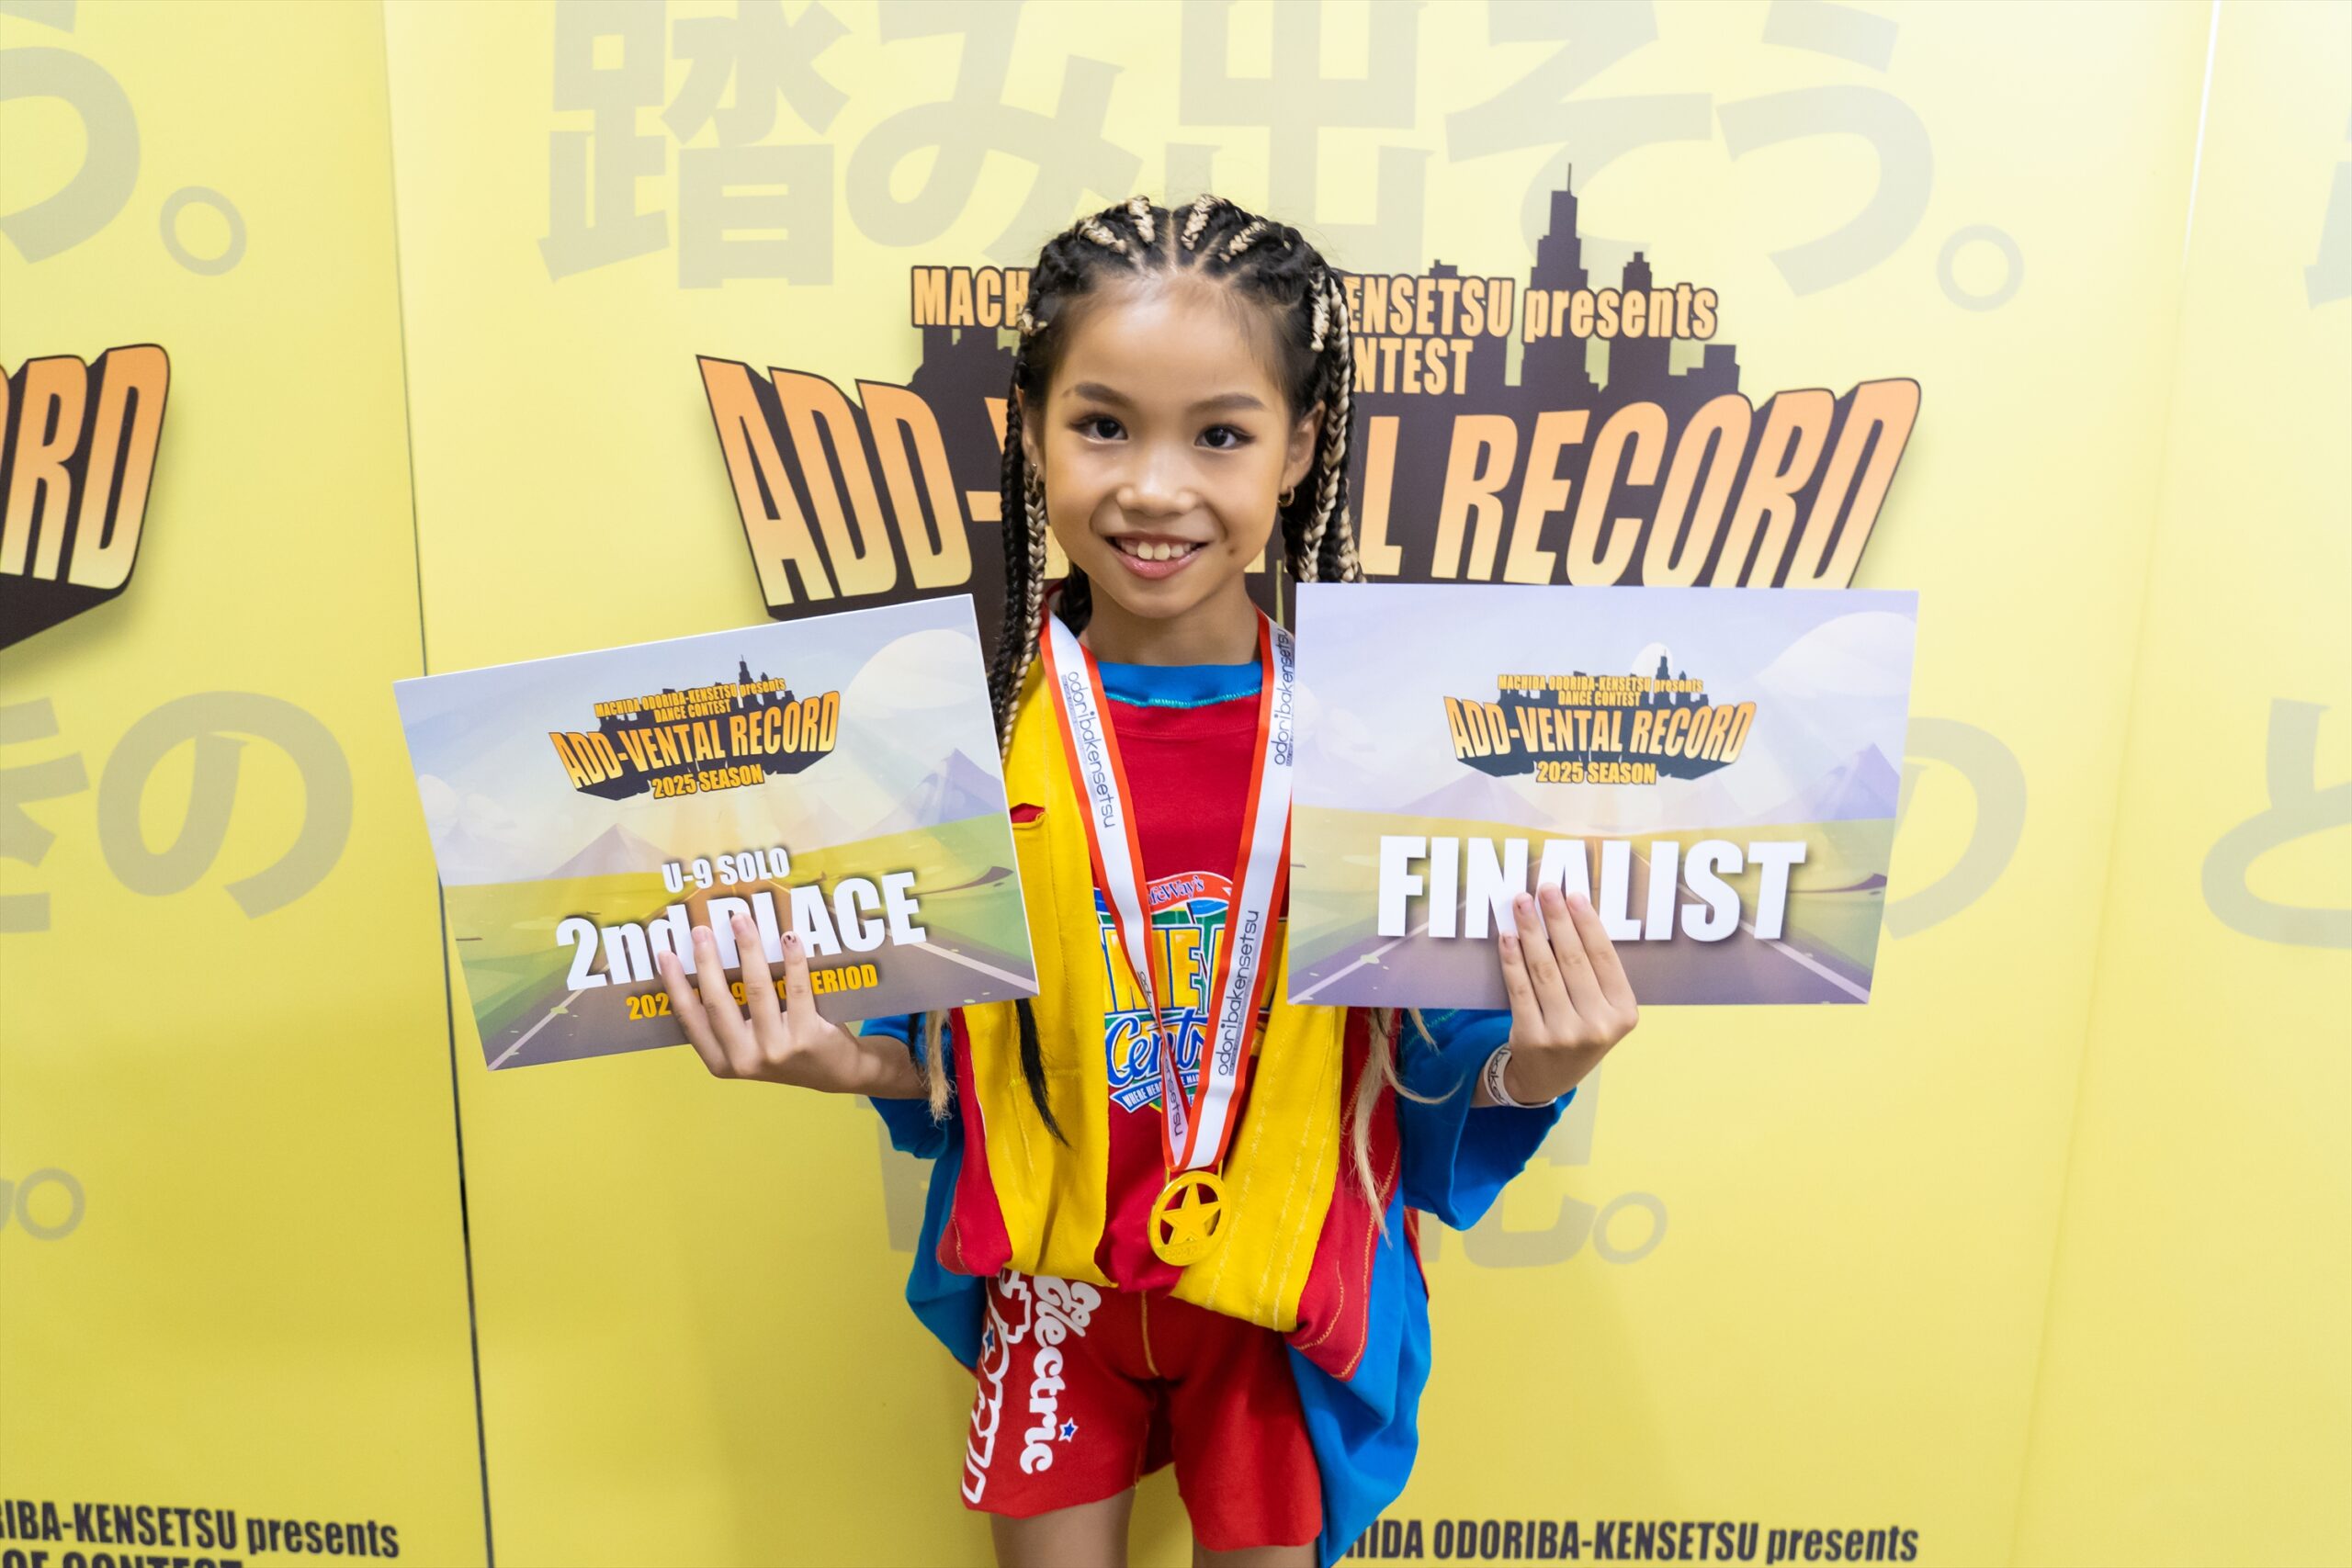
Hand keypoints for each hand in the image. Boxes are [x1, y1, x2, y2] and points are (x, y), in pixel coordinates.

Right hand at [654, 911, 902, 1094]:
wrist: (836, 1072)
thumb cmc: (785, 1049)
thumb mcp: (748, 1045)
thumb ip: (727, 1019)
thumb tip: (705, 962)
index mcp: (722, 1062)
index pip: (691, 1020)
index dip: (676, 986)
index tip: (665, 954)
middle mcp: (745, 1060)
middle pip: (718, 1002)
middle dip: (707, 961)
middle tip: (701, 929)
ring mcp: (777, 1050)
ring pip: (757, 989)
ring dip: (748, 948)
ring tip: (741, 920)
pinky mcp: (808, 1037)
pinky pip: (797, 989)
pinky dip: (792, 960)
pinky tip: (789, 937)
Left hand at [1491, 883, 1639, 1103]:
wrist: (1548, 1077)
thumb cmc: (1579, 1030)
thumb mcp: (1601, 1008)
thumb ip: (1593, 971)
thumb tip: (1569, 913)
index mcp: (1623, 1013)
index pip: (1604, 957)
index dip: (1587, 923)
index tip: (1572, 895)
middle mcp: (1598, 1025)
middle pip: (1573, 959)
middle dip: (1557, 919)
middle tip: (1545, 889)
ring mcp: (1564, 1034)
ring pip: (1544, 971)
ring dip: (1531, 932)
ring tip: (1522, 905)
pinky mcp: (1532, 1038)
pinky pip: (1520, 989)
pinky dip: (1512, 960)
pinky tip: (1507, 937)